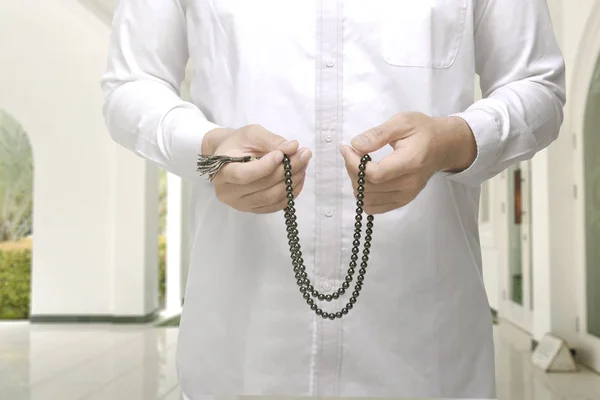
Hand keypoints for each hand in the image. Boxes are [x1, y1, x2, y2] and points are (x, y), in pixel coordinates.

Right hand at [203, 124, 312, 213]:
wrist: (230, 157)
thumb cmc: (238, 144)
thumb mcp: (251, 134)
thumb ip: (270, 140)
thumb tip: (293, 147)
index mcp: (221, 172)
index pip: (243, 175)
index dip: (265, 166)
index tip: (281, 154)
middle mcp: (228, 193)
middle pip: (262, 187)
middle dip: (287, 170)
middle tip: (303, 154)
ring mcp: (241, 205)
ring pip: (272, 197)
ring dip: (292, 181)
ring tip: (304, 163)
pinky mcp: (254, 209)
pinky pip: (276, 205)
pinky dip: (291, 192)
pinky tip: (299, 177)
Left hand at [340, 112, 475, 213]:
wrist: (444, 146)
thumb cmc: (424, 131)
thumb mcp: (402, 122)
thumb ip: (378, 134)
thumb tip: (356, 145)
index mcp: (410, 162)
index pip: (375, 174)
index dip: (354, 164)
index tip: (347, 149)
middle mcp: (409, 184)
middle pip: (369, 187)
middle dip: (352, 170)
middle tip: (352, 153)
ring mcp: (406, 195)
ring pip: (368, 199)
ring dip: (356, 182)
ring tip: (359, 165)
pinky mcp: (402, 201)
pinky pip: (374, 207)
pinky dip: (364, 195)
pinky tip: (365, 180)